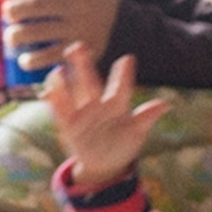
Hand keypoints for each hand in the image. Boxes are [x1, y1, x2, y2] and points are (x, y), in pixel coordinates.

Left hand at [1, 0, 121, 73]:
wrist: (133, 31)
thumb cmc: (103, 4)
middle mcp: (80, 7)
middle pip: (39, 5)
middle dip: (16, 8)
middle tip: (7, 12)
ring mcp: (80, 30)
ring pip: (41, 32)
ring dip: (19, 35)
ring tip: (10, 36)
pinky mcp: (81, 52)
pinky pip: (53, 56)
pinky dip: (35, 60)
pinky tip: (24, 60)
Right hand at [42, 44, 169, 188]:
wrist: (105, 164)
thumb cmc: (124, 144)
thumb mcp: (136, 133)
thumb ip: (146, 118)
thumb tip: (166, 104)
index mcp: (117, 104)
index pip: (121, 87)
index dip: (123, 75)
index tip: (127, 60)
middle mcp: (97, 104)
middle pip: (90, 82)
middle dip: (83, 65)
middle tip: (78, 47)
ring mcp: (81, 113)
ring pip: (71, 93)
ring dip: (63, 82)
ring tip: (57, 71)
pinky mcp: (69, 125)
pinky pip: (60, 112)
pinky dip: (53, 101)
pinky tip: (46, 92)